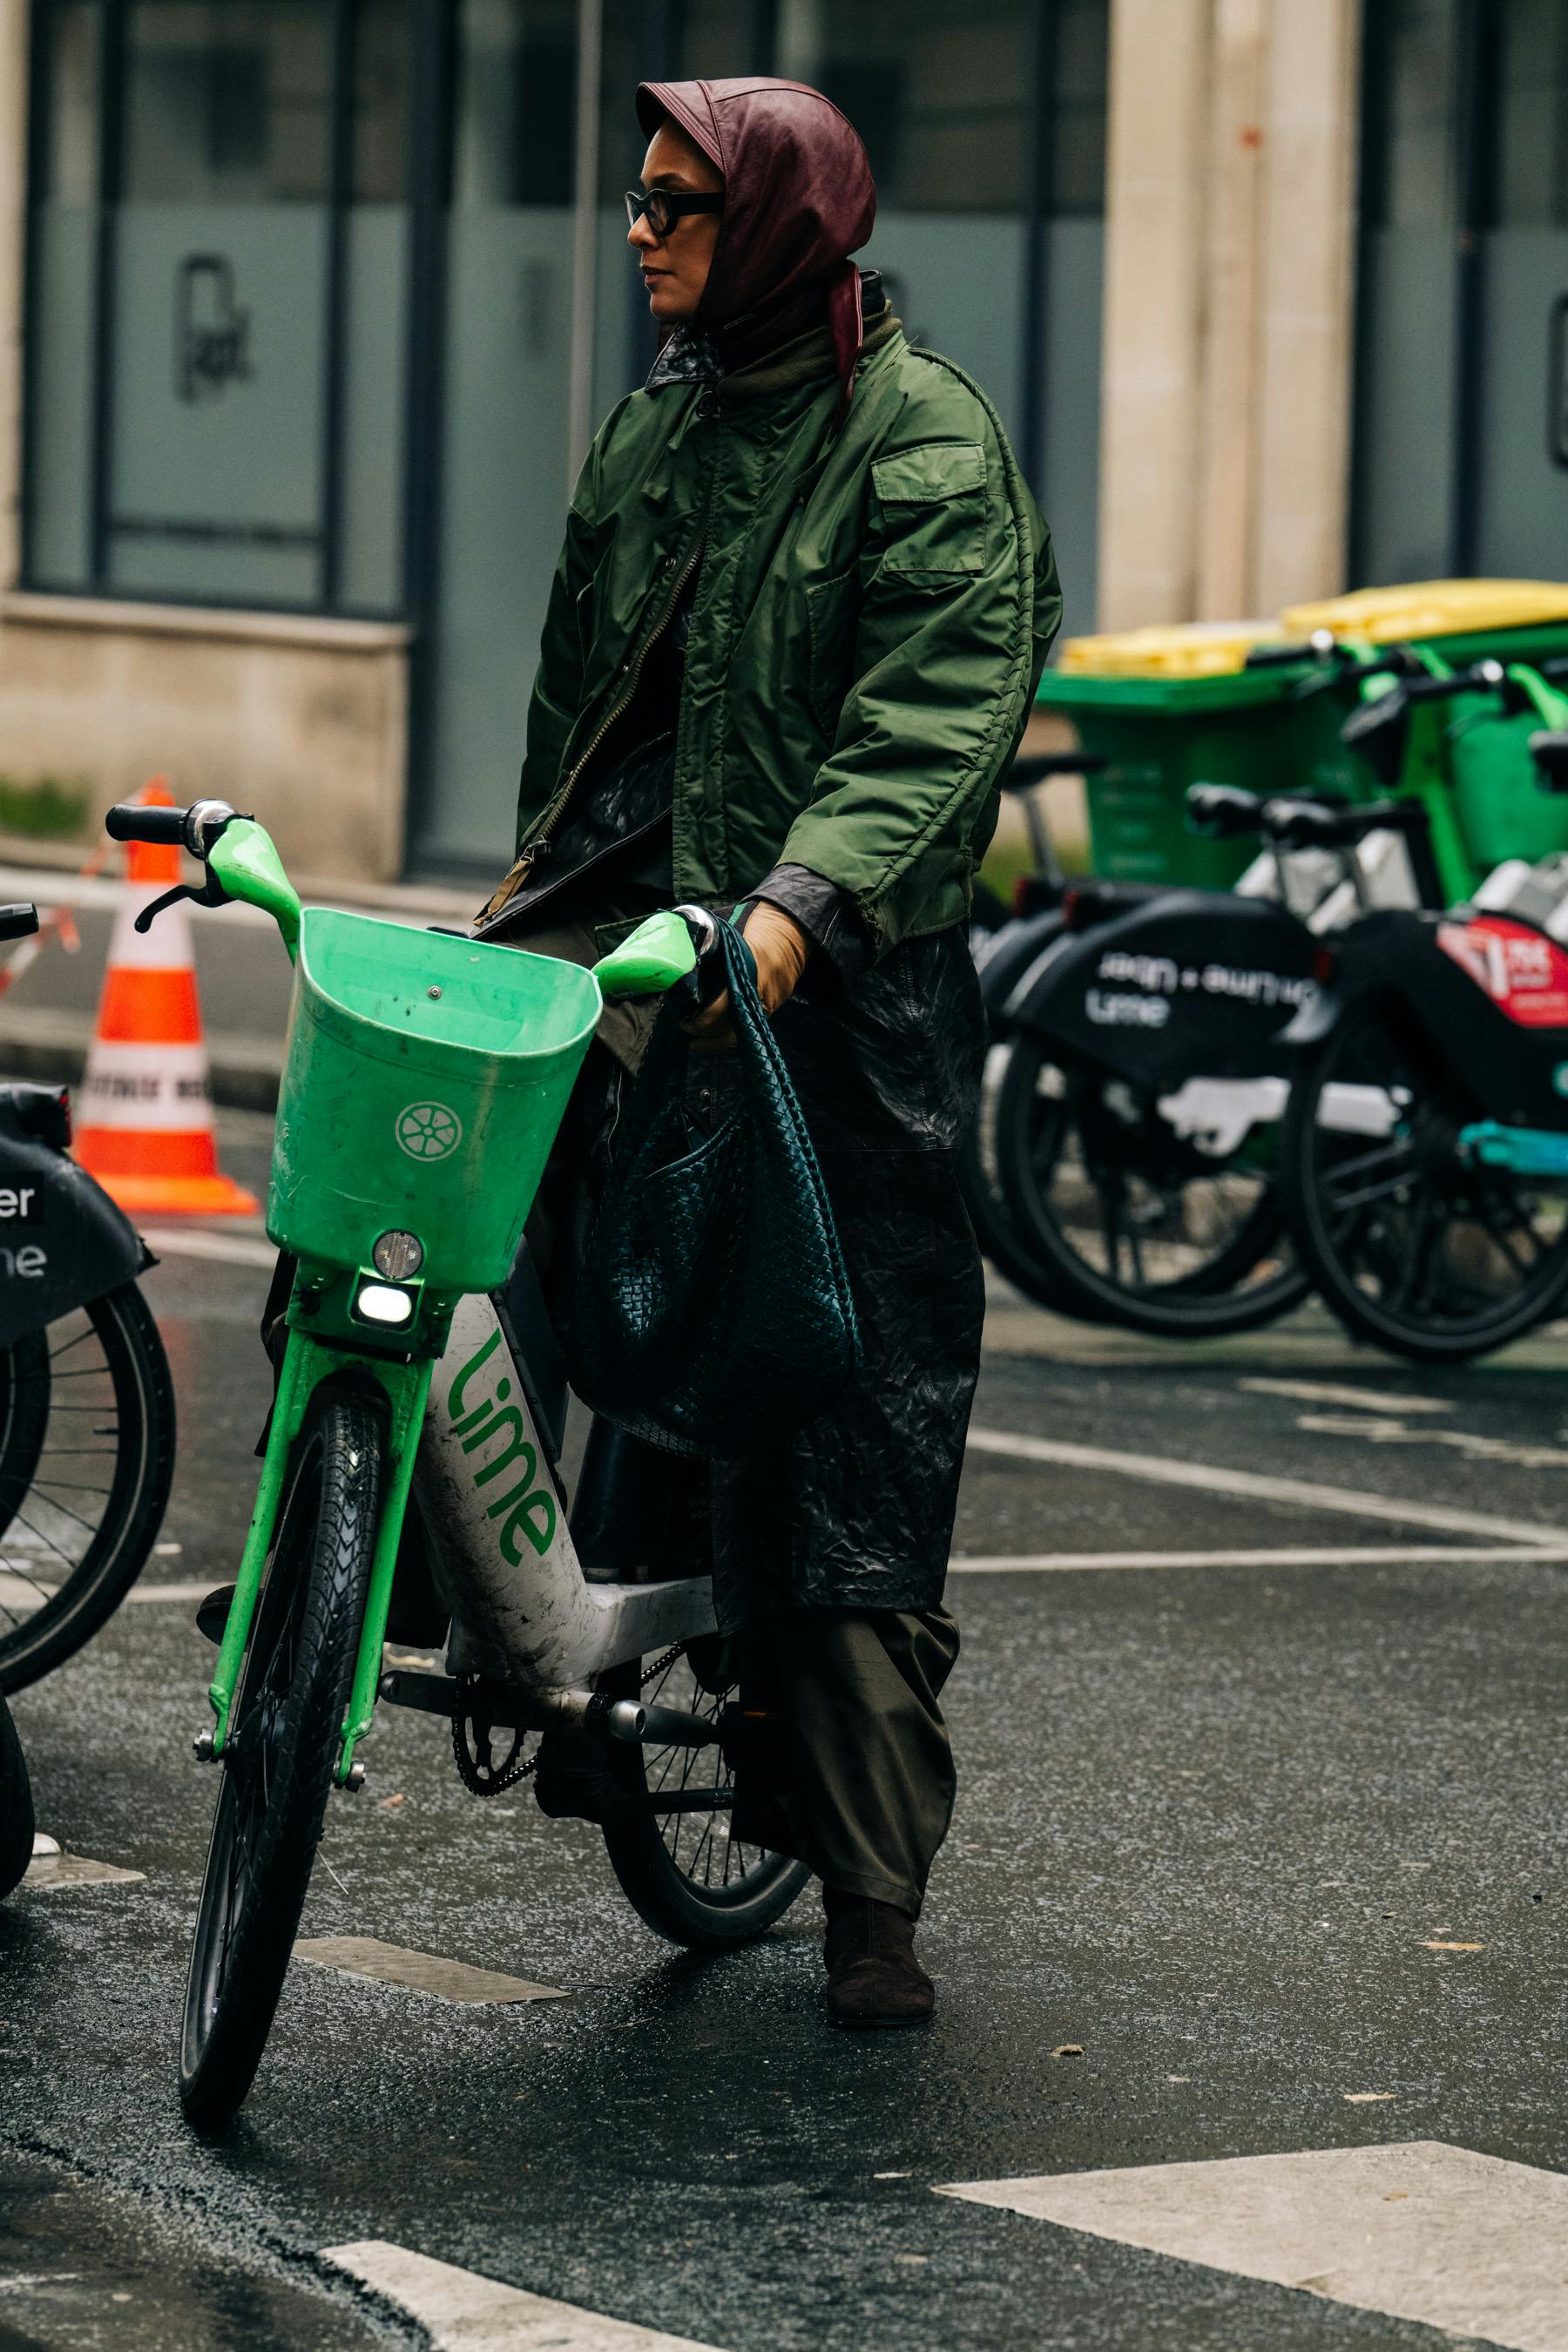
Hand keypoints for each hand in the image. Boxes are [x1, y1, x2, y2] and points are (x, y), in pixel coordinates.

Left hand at [684, 902, 811, 1052]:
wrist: (793, 931)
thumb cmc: (759, 927)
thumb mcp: (731, 935)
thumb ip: (710, 951)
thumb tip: (681, 958)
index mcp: (745, 973)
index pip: (722, 1007)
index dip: (703, 1020)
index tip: (686, 1023)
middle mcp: (758, 993)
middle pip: (730, 1026)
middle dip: (705, 1033)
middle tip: (686, 1029)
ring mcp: (768, 1002)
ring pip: (740, 1032)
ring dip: (716, 1040)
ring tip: (696, 1042)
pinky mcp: (772, 1006)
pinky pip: (749, 1026)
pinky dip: (731, 1032)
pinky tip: (716, 1036)